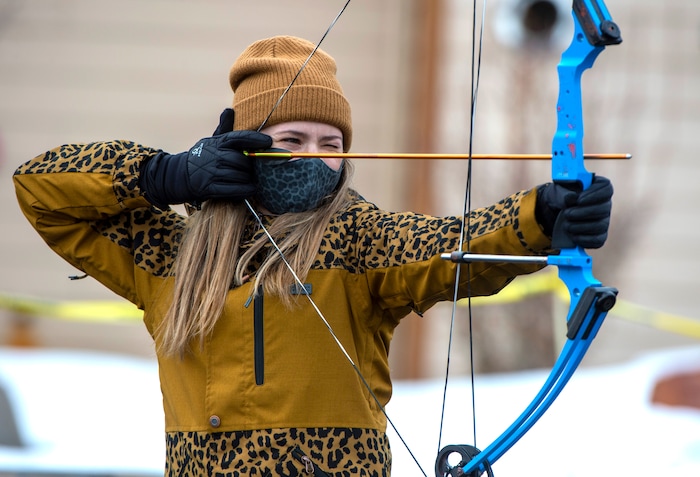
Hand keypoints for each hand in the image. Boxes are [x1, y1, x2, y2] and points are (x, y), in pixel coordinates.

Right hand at [140, 128, 271, 207]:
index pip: (239, 138)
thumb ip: (224, 128)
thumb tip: (229, 110)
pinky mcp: (210, 187)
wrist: (180, 174)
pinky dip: (245, 190)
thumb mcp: (212, 140)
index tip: (269, 142)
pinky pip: (234, 189)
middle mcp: (216, 156)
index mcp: (218, 142)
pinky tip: (251, 189)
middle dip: (252, 167)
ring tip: (252, 179)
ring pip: (240, 176)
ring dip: (249, 179)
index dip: (256, 139)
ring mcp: (212, 172)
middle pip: (243, 161)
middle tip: (256, 169)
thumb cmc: (202, 156)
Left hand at [535, 176, 612, 248]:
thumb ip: (564, 193)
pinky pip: (597, 240)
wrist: (555, 211)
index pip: (607, 189)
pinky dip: (583, 239)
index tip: (579, 200)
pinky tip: (572, 235)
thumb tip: (571, 198)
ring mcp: (604, 220)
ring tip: (566, 225)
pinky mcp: (600, 236)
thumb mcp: (559, 190)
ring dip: (580, 226)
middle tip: (567, 213)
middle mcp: (605, 203)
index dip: (594, 195)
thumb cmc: (560, 196)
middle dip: (583, 212)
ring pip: (600, 225)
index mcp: (599, 187)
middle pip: (604, 208)